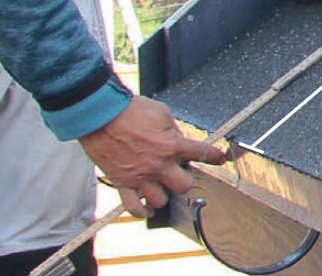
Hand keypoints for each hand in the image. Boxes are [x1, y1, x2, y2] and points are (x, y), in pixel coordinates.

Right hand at [79, 95, 226, 216]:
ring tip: (159, 186)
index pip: (202, 153)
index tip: (220, 158)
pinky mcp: (123, 183)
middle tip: (178, 172)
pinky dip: (141, 211)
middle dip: (183, 179)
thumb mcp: (162, 113)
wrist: (101, 115)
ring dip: (162, 194)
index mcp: (172, 145)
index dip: (214, 156)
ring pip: (160, 201)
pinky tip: (146, 210)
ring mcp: (141, 177)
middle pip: (183, 186)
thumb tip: (178, 139)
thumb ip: (174, 130)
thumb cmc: (130, 110)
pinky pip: (133, 207)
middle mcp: (159, 165)